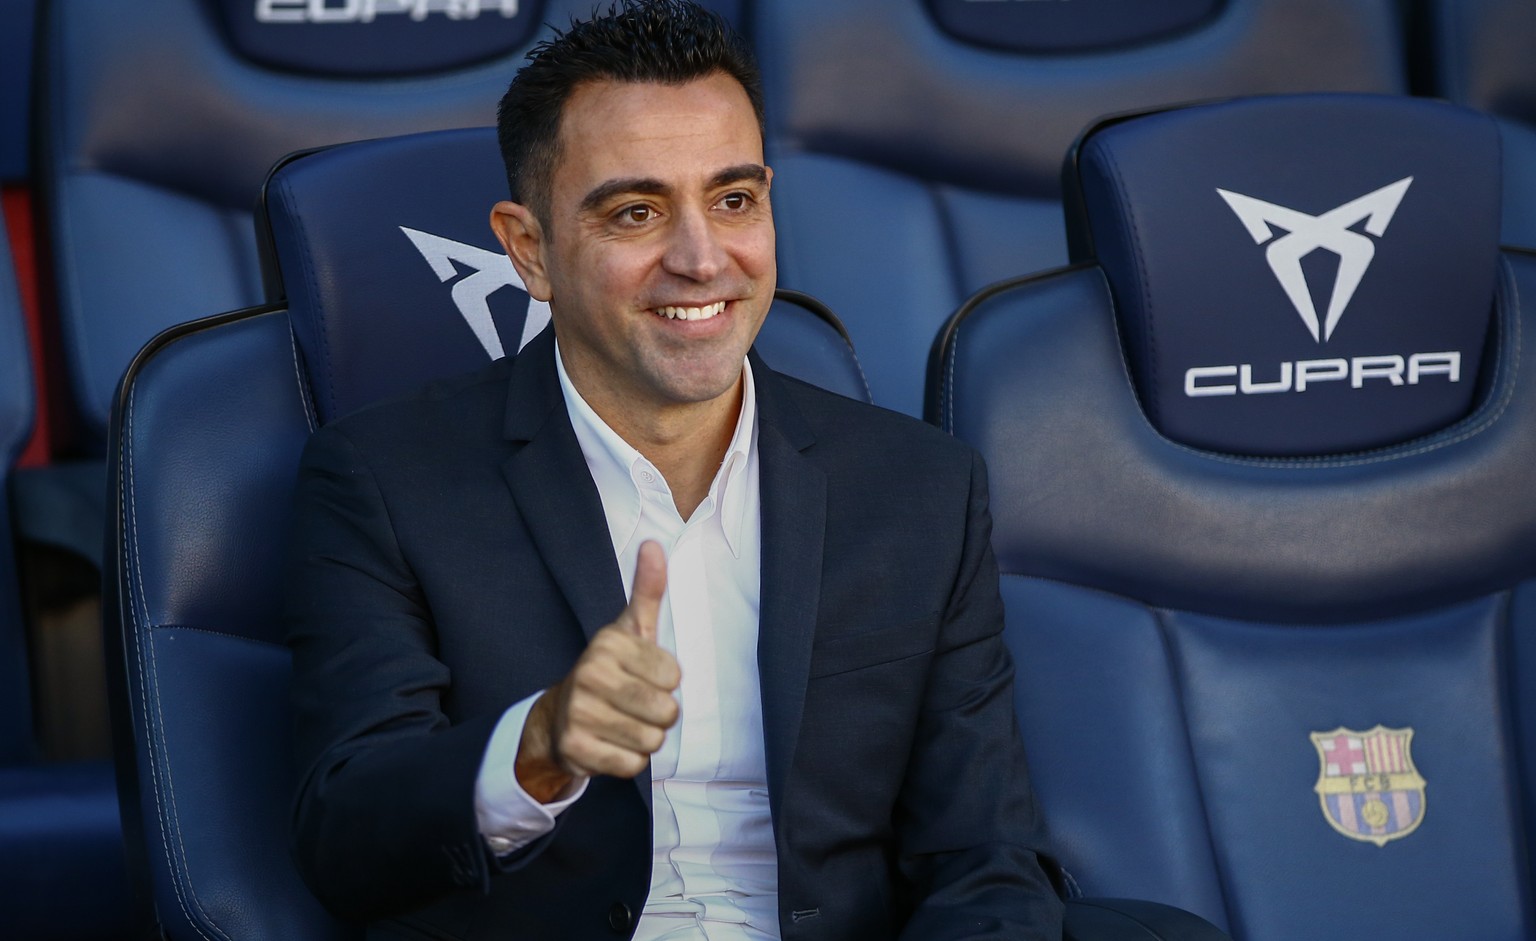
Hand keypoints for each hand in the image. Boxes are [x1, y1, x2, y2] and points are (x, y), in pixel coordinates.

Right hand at [517, 540, 680, 801]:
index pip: (674, 676)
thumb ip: (648, 589)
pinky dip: (628, 760)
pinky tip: (610, 744)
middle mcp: (589, 674)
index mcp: (608, 644)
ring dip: (644, 738)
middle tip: (634, 705)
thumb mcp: (631, 629)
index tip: (642, 676)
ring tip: (622, 724)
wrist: (560, 717)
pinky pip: (633, 765)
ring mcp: (579, 714)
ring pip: (652, 740)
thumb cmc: (609, 670)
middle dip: (659, 715)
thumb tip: (654, 543)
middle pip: (667, 711)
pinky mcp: (575, 750)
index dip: (665, 681)